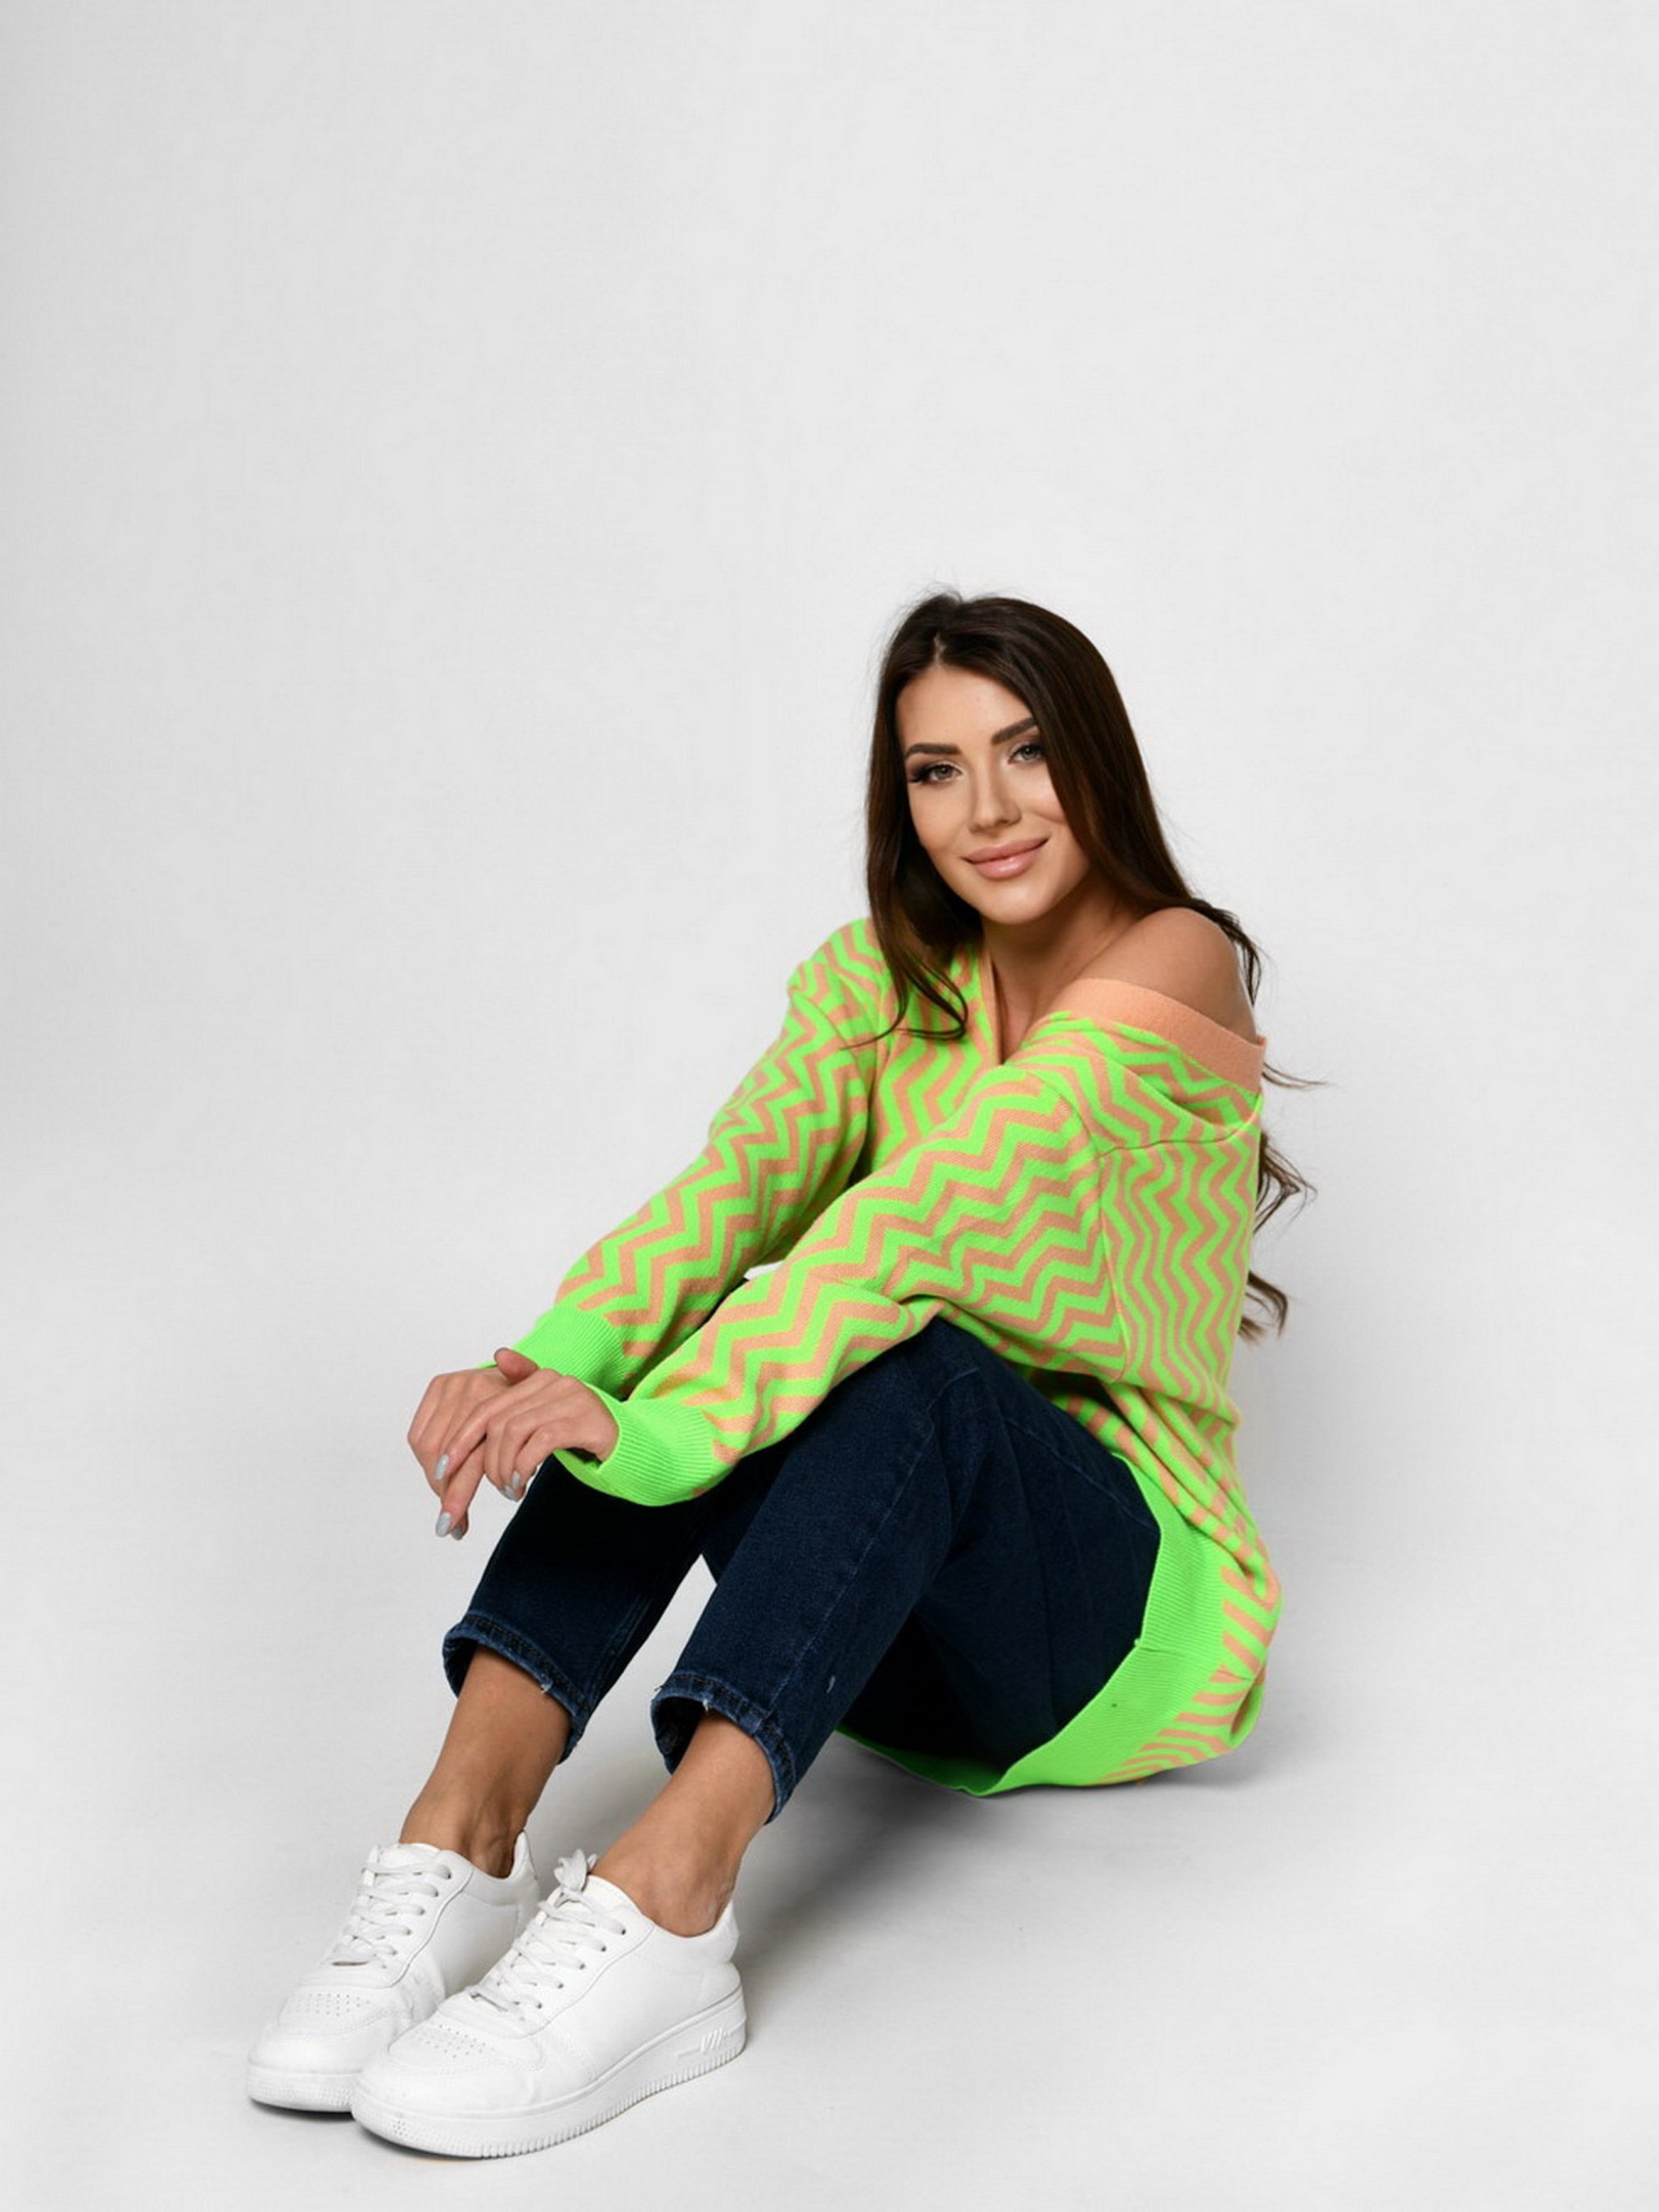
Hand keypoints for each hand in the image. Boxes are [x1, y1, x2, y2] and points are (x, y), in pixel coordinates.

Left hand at [424, 1346, 619, 1535]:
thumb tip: (498, 1354)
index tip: (443, 1467)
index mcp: (539, 1377)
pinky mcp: (587, 1420)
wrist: (629, 1445)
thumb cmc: (581, 1432)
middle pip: (498, 1421)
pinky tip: (522, 1483)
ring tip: (510, 1490)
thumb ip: (519, 1393)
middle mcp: (555, 1381)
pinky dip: (524, 1465)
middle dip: (485, 1461)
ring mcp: (572, 1398)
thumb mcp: (544, 1414)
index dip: (462, 1438)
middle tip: (493, 1488)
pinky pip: (541, 1442)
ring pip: (515, 1432)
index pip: (487, 1405)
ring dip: (504, 1468)